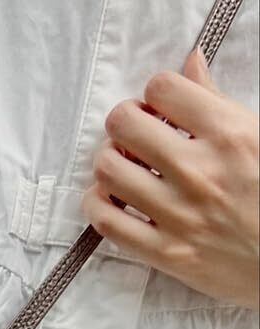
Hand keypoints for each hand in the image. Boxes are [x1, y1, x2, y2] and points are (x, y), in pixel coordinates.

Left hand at [82, 48, 259, 309]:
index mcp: (230, 134)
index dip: (154, 94)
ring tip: (122, 168)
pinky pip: (106, 222)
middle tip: (133, 136)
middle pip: (123, 125)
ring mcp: (179, 214)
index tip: (159, 109)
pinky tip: (109, 199)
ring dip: (107, 163)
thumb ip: (216, 101)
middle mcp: (200, 172)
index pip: (161, 88)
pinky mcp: (165, 253)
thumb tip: (190, 63)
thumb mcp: (258, 136)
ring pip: (107, 171)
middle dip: (123, 123)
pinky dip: (97, 205)